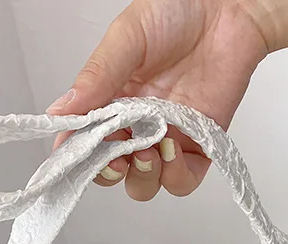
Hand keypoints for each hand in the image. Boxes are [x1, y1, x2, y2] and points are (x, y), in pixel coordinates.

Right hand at [46, 0, 268, 200]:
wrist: (227, 9)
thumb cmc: (177, 13)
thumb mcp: (127, 39)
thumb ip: (97, 78)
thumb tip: (60, 111)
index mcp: (112, 100)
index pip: (86, 141)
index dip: (77, 155)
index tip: (73, 156)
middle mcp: (137, 125)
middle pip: (114, 171)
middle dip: (110, 173)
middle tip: (116, 158)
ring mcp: (168, 138)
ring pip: (146, 182)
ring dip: (142, 176)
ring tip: (148, 151)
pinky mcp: (199, 145)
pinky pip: (183, 181)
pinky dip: (175, 175)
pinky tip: (173, 148)